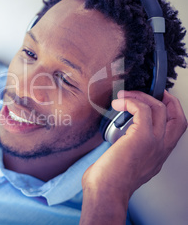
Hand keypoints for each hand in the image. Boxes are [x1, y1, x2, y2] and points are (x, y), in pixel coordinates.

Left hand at [80, 90, 186, 223]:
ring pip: (161, 109)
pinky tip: (118, 103)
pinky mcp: (142, 137)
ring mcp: (154, 143)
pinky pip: (144, 110)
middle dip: (167, 100)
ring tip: (124, 96)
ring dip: (142, 97)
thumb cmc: (108, 181)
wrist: (106, 191)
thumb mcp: (124, 163)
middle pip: (178, 117)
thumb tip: (115, 139)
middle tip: (149, 91)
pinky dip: (131, 102)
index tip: (154, 102)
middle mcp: (161, 149)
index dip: (169, 112)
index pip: (174, 130)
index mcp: (157, 155)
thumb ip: (127, 150)